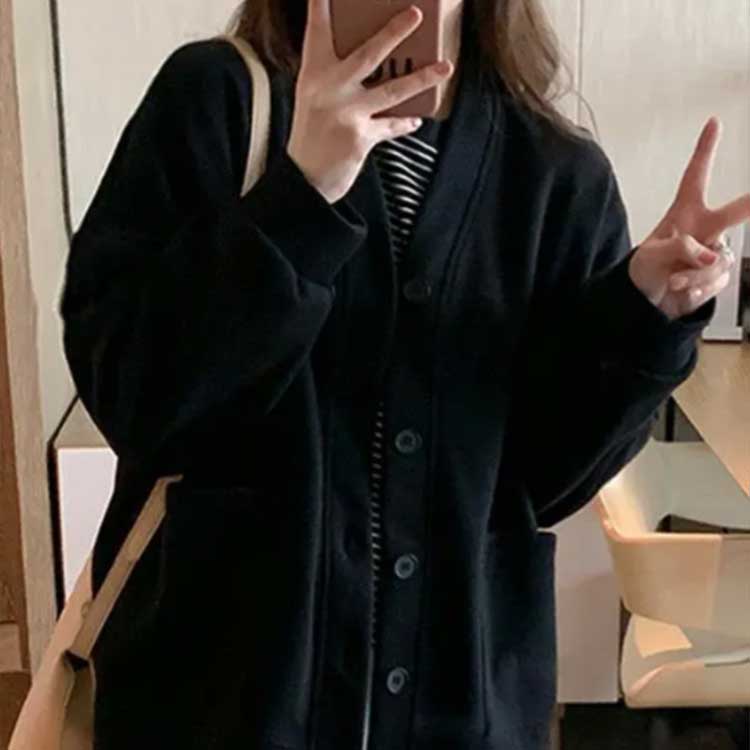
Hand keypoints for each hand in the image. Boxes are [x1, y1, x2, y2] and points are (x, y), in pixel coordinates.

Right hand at [286, 0, 453, 203]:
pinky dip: (404, 123)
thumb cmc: (311, 136)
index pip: (318, 34)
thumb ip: (334, 77)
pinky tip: (416, 120)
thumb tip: (371, 61)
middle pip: (368, 54)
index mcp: (314, 76)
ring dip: (422, 78)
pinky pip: (391, 126)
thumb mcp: (313, 99)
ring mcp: (347, 113)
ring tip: (445, 67)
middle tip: (415, 13)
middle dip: (395, 32)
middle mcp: (329, 90)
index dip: (321, 8)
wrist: (305, 178)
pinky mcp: (360, 137)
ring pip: (392, 90)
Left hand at [628, 117, 749, 320]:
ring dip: (696, 274)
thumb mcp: (651, 254)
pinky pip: (717, 281)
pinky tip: (682, 289)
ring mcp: (712, 252)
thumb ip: (680, 247)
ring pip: (721, 259)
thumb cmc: (642, 272)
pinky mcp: (716, 276)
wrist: (643, 302)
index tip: (713, 123)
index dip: (705, 150)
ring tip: (675, 279)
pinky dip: (698, 289)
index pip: (696, 176)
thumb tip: (708, 255)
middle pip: (736, 211)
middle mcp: (704, 228)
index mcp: (684, 213)